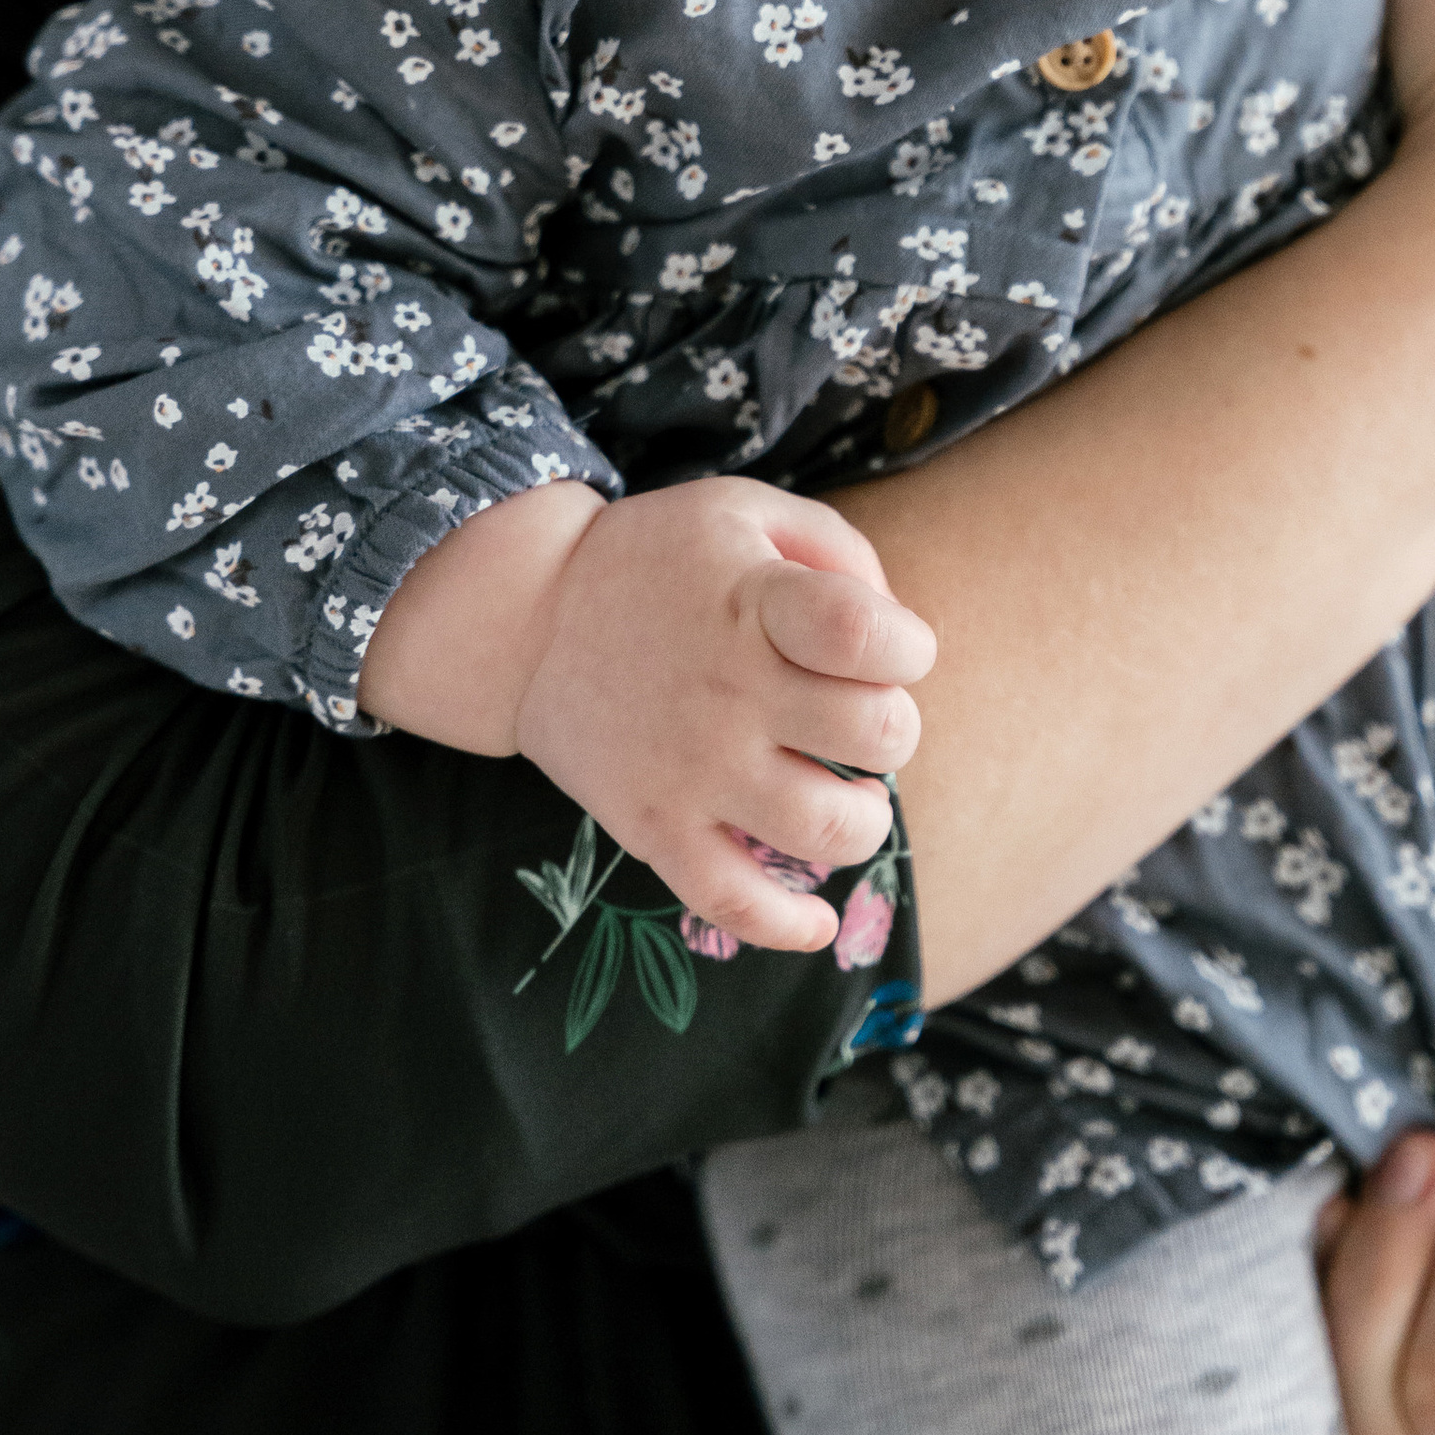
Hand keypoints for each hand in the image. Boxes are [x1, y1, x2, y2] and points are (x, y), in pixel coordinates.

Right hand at [513, 474, 936, 952]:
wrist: (525, 620)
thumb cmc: (655, 560)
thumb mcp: (742, 509)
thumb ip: (836, 550)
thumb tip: (898, 626)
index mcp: (755, 601)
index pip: (868, 635)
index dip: (909, 646)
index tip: (892, 646)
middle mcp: (730, 690)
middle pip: (876, 734)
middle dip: (894, 726)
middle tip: (859, 717)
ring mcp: (692, 768)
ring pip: (826, 828)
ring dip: (864, 821)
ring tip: (850, 799)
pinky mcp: (654, 828)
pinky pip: (733, 901)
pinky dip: (788, 925)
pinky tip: (817, 920)